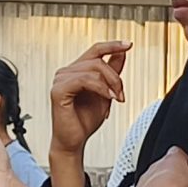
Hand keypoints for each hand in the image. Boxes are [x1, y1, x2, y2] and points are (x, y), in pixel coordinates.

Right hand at [48, 42, 128, 156]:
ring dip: (110, 83)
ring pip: (93, 69)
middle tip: (121, 94)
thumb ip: (112, 73)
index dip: (112, 45)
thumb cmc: (84, 121)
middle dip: (115, 76)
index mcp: (76, 71)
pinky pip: (84, 80)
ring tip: (115, 98)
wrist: (74, 141)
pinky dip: (100, 88)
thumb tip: (121, 54)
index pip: (95, 50)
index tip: (129, 45)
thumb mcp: (106, 93)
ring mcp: (60, 80)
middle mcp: (66, 72)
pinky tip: (107, 98)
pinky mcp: (58, 90)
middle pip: (97, 60)